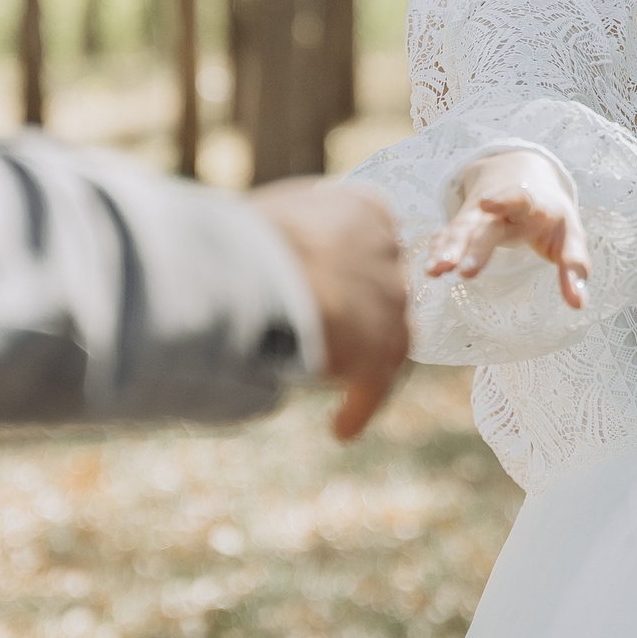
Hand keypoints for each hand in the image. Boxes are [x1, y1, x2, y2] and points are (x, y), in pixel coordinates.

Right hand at [250, 179, 410, 440]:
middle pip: (382, 290)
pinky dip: (358, 406)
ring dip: (364, 363)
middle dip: (360, 313)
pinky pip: (375, 384)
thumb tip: (284, 247)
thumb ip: (301, 228)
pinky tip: (341, 429)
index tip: (335, 288)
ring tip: (335, 382)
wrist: (253, 268)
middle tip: (333, 335)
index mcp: (366, 208)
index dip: (349, 267)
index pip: (370, 239)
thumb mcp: (280, 211)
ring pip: (387, 338)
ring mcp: (390, 299)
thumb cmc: (246, 233)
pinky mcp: (382, 346)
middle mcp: (388, 250)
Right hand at [424, 151, 590, 311]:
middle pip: (484, 225)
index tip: (486, 205)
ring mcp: (478, 216)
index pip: (517, 198)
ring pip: (461, 230)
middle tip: (463, 270)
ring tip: (436, 271)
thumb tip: (578, 304)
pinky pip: (448, 236)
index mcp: (531, 205)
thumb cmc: (552, 217)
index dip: (502, 201)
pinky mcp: (464, 225)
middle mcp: (500, 209)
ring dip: (448, 249)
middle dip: (473, 245)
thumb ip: (574, 267)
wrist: (523, 176)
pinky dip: (438, 250)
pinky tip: (430, 270)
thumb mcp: (570, 236)